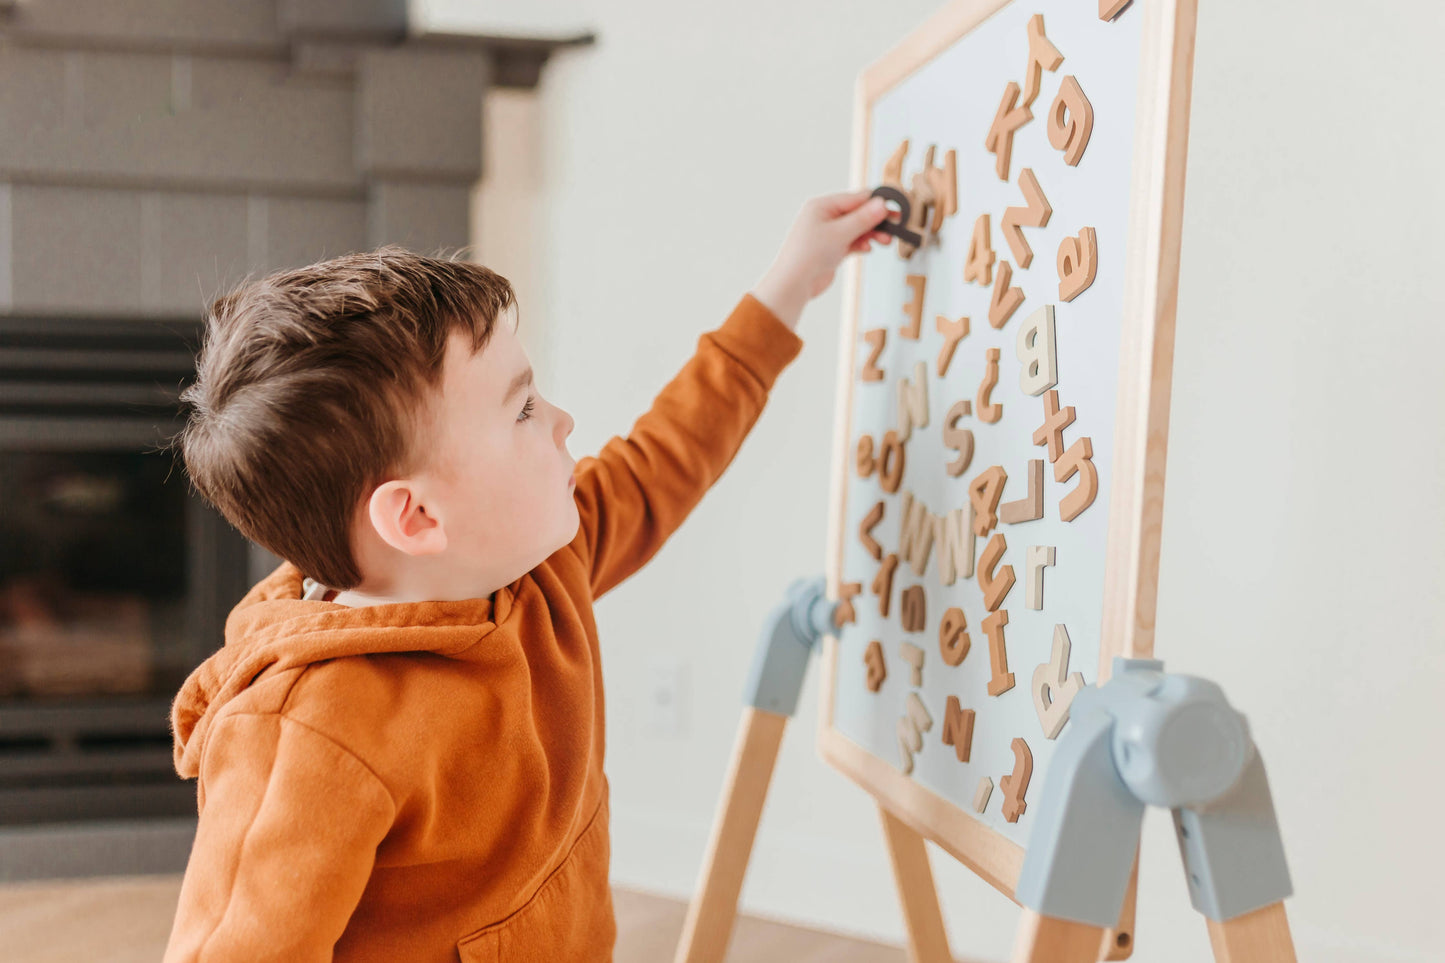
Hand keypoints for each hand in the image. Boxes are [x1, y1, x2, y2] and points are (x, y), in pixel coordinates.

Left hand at [751, 189, 893, 329]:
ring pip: (857, 229)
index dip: (876, 203)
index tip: (894, 208)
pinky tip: (868, 249)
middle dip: (876, 220)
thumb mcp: (840, 233)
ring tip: (886, 241)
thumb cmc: (808, 255)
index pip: (856, 198)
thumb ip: (863, 218)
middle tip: (895, 225)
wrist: (794, 284)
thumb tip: (881, 203)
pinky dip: (861, 244)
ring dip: (871, 234)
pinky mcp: (831, 249)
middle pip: (858, 213)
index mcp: (822, 206)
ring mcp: (828, 234)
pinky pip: (852, 242)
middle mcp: (824, 217)